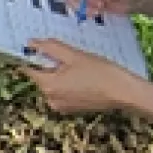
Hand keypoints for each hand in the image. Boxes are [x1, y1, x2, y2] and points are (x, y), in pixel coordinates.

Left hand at [20, 38, 139, 113]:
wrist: (122, 92)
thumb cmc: (99, 72)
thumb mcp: (73, 55)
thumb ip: (50, 48)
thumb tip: (31, 43)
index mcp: (48, 86)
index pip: (29, 69)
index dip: (33, 56)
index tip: (40, 47)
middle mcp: (51, 99)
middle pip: (42, 77)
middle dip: (51, 65)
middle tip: (69, 55)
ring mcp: (61, 106)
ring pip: (54, 84)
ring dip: (61, 74)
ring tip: (79, 66)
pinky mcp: (72, 109)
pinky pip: (63, 92)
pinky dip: (68, 84)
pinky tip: (83, 77)